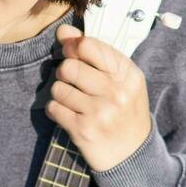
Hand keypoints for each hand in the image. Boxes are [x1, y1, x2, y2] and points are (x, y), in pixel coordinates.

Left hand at [47, 24, 152, 172]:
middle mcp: (116, 92)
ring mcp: (99, 113)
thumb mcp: (121, 80)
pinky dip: (56, 109)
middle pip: (70, 66)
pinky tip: (68, 114)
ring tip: (72, 99)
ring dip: (60, 92)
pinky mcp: (83, 130)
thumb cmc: (125, 111)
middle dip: (65, 70)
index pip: (90, 46)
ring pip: (58, 87)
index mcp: (128, 75)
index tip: (71, 52)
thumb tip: (63, 31)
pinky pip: (54, 108)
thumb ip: (94, 54)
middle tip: (71, 79)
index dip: (73, 46)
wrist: (132, 155)